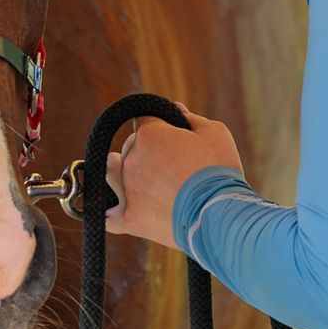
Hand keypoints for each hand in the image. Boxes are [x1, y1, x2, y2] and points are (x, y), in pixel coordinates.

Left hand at [103, 103, 243, 246]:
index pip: (144, 121)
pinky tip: (116, 211)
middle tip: (172, 166)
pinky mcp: (128, 219)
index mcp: (149, 134)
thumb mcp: (215, 134)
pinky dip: (110, 212)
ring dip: (120, 174)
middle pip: (129, 147)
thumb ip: (191, 118)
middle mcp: (131, 159)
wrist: (221, 216)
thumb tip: (176, 109)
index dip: (159, 128)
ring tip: (142, 183)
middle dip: (146, 152)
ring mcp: (126, 189)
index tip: (173, 138)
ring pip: (110, 174)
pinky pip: (106, 216)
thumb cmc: (220, 172)